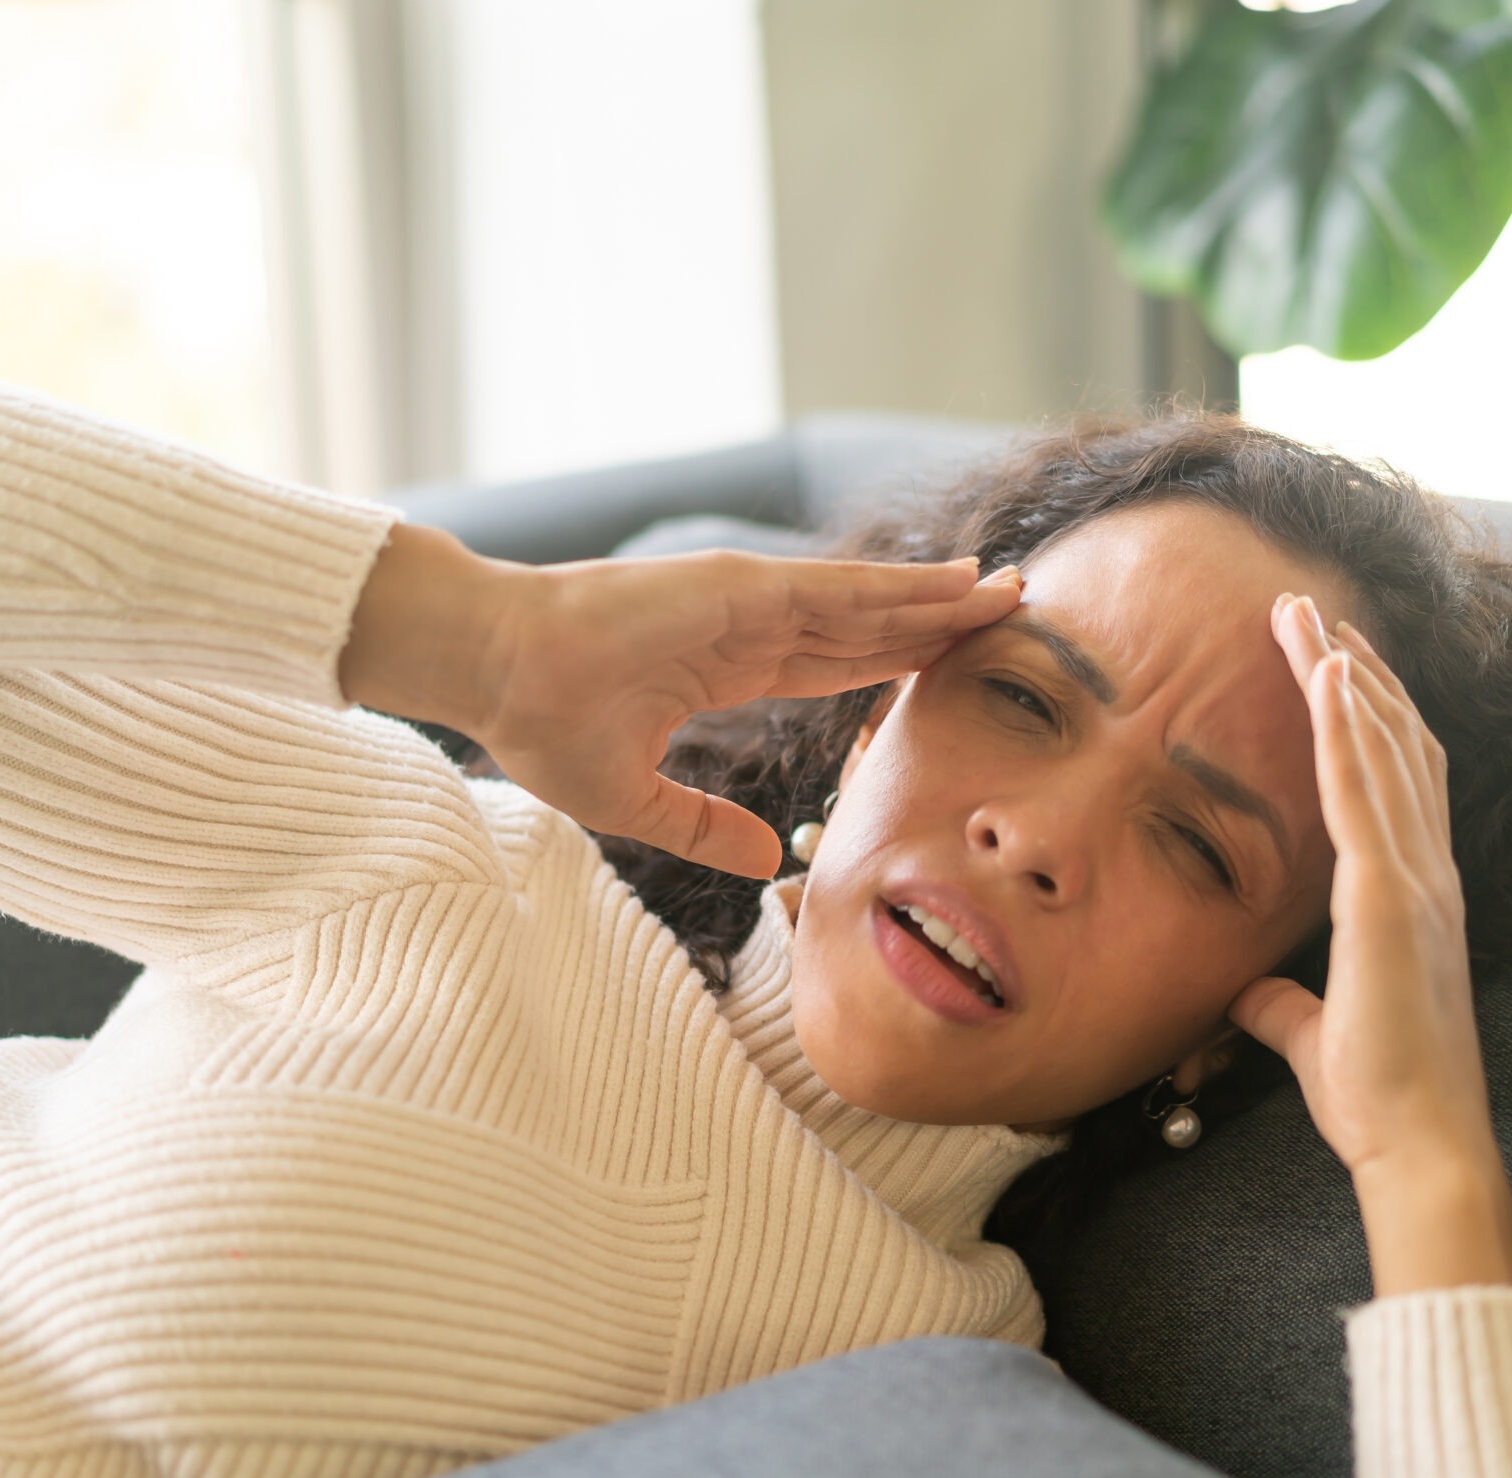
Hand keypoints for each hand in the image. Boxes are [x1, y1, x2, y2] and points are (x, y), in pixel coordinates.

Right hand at [343, 523, 1020, 878]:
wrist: (497, 671)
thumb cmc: (542, 724)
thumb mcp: (633, 800)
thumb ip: (702, 828)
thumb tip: (766, 859)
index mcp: (724, 669)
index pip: (835, 665)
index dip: (897, 660)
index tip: (952, 662)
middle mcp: (747, 628)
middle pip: (870, 628)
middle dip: (940, 623)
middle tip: (1014, 616)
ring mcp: (747, 601)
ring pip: (871, 603)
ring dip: (943, 597)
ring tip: (1010, 590)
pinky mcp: (743, 586)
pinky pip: (844, 590)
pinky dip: (907, 586)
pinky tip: (959, 584)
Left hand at [1228, 594, 1511, 1294]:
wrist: (1419, 1146)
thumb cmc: (1379, 1100)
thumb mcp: (1311, 1037)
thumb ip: (1284, 1006)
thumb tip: (1247, 995)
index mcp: (1414, 898)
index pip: (1393, 780)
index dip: (1366, 714)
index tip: (1330, 661)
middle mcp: (1426, 875)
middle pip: (1392, 743)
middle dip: (1352, 670)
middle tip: (1310, 608)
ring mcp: (1414, 882)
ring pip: (1379, 750)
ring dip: (1343, 674)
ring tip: (1306, 613)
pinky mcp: (1386, 902)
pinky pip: (1363, 795)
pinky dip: (1345, 728)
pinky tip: (1328, 673)